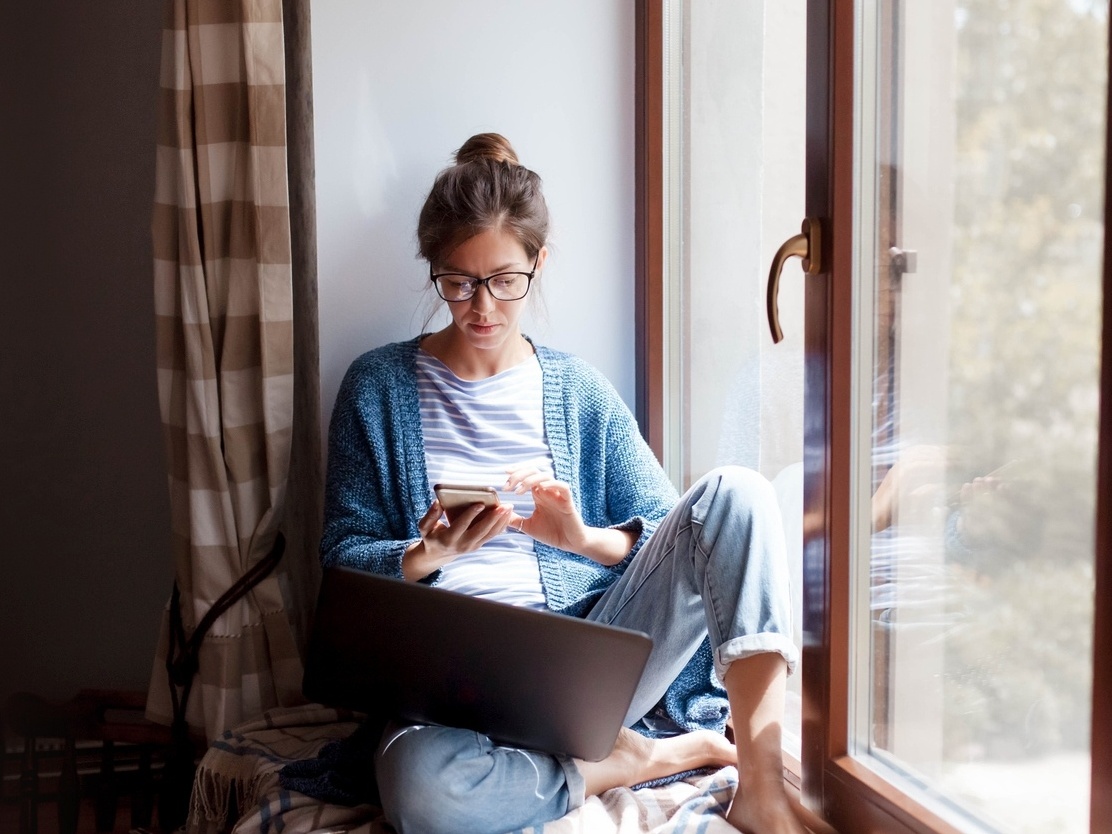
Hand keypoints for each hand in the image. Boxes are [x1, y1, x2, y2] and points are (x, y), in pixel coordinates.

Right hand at [402, 498, 513, 580]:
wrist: (438, 554)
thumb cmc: (432, 536)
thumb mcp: (425, 527)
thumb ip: (430, 515)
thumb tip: (438, 502)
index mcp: (448, 538)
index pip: (461, 525)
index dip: (471, 515)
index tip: (480, 504)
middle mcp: (462, 544)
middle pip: (480, 531)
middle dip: (493, 518)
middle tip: (503, 506)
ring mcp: (472, 546)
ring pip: (489, 534)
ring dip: (501, 521)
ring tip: (509, 507)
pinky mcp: (478, 545)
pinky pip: (492, 535)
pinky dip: (501, 525)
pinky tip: (507, 515)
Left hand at [503, 467, 633, 564]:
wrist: (570, 544)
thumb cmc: (552, 533)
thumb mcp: (527, 526)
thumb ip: (514, 519)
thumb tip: (499, 514)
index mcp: (538, 494)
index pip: (527, 474)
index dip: (516, 471)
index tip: (504, 473)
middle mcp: (547, 491)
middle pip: (534, 472)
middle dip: (519, 475)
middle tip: (507, 486)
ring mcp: (558, 495)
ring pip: (545, 476)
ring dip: (530, 480)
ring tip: (518, 491)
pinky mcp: (568, 502)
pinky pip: (562, 486)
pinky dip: (552, 484)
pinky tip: (540, 489)